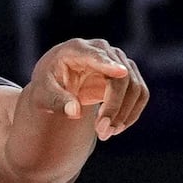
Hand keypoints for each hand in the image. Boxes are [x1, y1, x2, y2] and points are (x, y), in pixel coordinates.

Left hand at [25, 38, 148, 141]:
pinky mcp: (127, 73)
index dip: (109, 64)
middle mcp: (101, 49)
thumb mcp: (42, 94)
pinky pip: (139, 93)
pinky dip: (131, 113)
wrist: (57, 80)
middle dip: (114, 107)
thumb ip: (57, 101)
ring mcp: (117, 59)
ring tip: (106, 134)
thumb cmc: (47, 85)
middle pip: (121, 76)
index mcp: (76, 49)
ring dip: (125, 114)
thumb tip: (75, 112)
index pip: (97, 56)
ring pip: (135, 87)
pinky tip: (116, 128)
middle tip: (102, 133)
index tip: (121, 72)